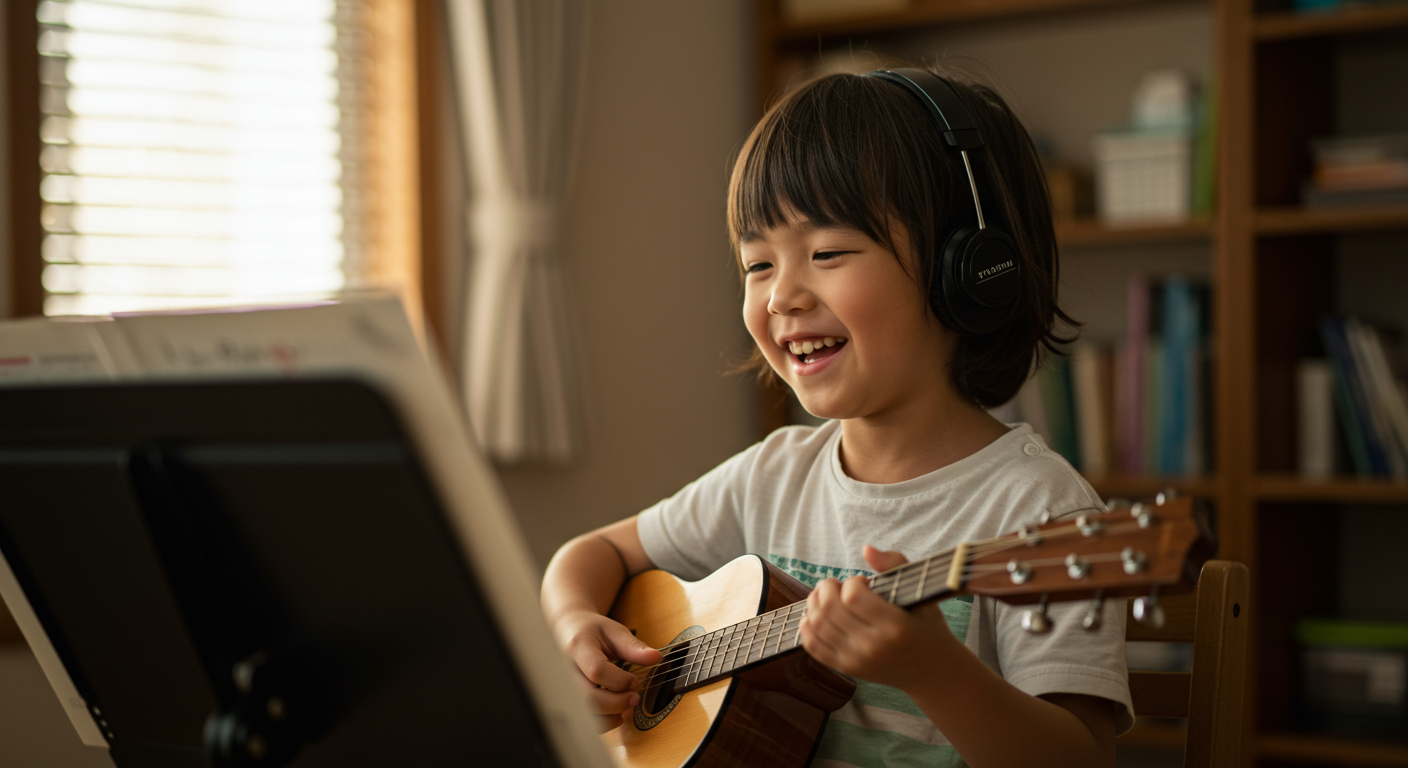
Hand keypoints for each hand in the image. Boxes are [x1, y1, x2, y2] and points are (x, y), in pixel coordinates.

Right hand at [553, 610, 661, 730]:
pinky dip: (605, 721)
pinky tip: (616, 710)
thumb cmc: (591, 632)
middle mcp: (565, 670)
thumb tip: (655, 657)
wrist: (567, 632)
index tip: (635, 680)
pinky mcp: (568, 700)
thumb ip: (633, 646)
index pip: (597, 670)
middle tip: (634, 697)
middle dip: (618, 702)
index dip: (620, 680)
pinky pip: (585, 720)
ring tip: (626, 703)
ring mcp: (563, 687)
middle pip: (589, 698)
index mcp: (577, 647)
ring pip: (586, 713)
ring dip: (612, 715)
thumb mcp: (613, 631)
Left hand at [798, 545, 960, 689]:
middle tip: (838, 585)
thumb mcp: (921, 592)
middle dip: (827, 587)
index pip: (853, 597)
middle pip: (830, 609)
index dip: (852, 582)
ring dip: (815, 602)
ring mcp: (857, 661)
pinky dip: (807, 626)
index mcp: (896, 627)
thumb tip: (866, 549)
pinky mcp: (846, 669)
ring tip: (829, 597)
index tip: (864, 582)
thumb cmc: (926, 625)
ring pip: (816, 625)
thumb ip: (895, 564)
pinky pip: (812, 646)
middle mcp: (874, 647)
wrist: (930, 670)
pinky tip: (819, 614)